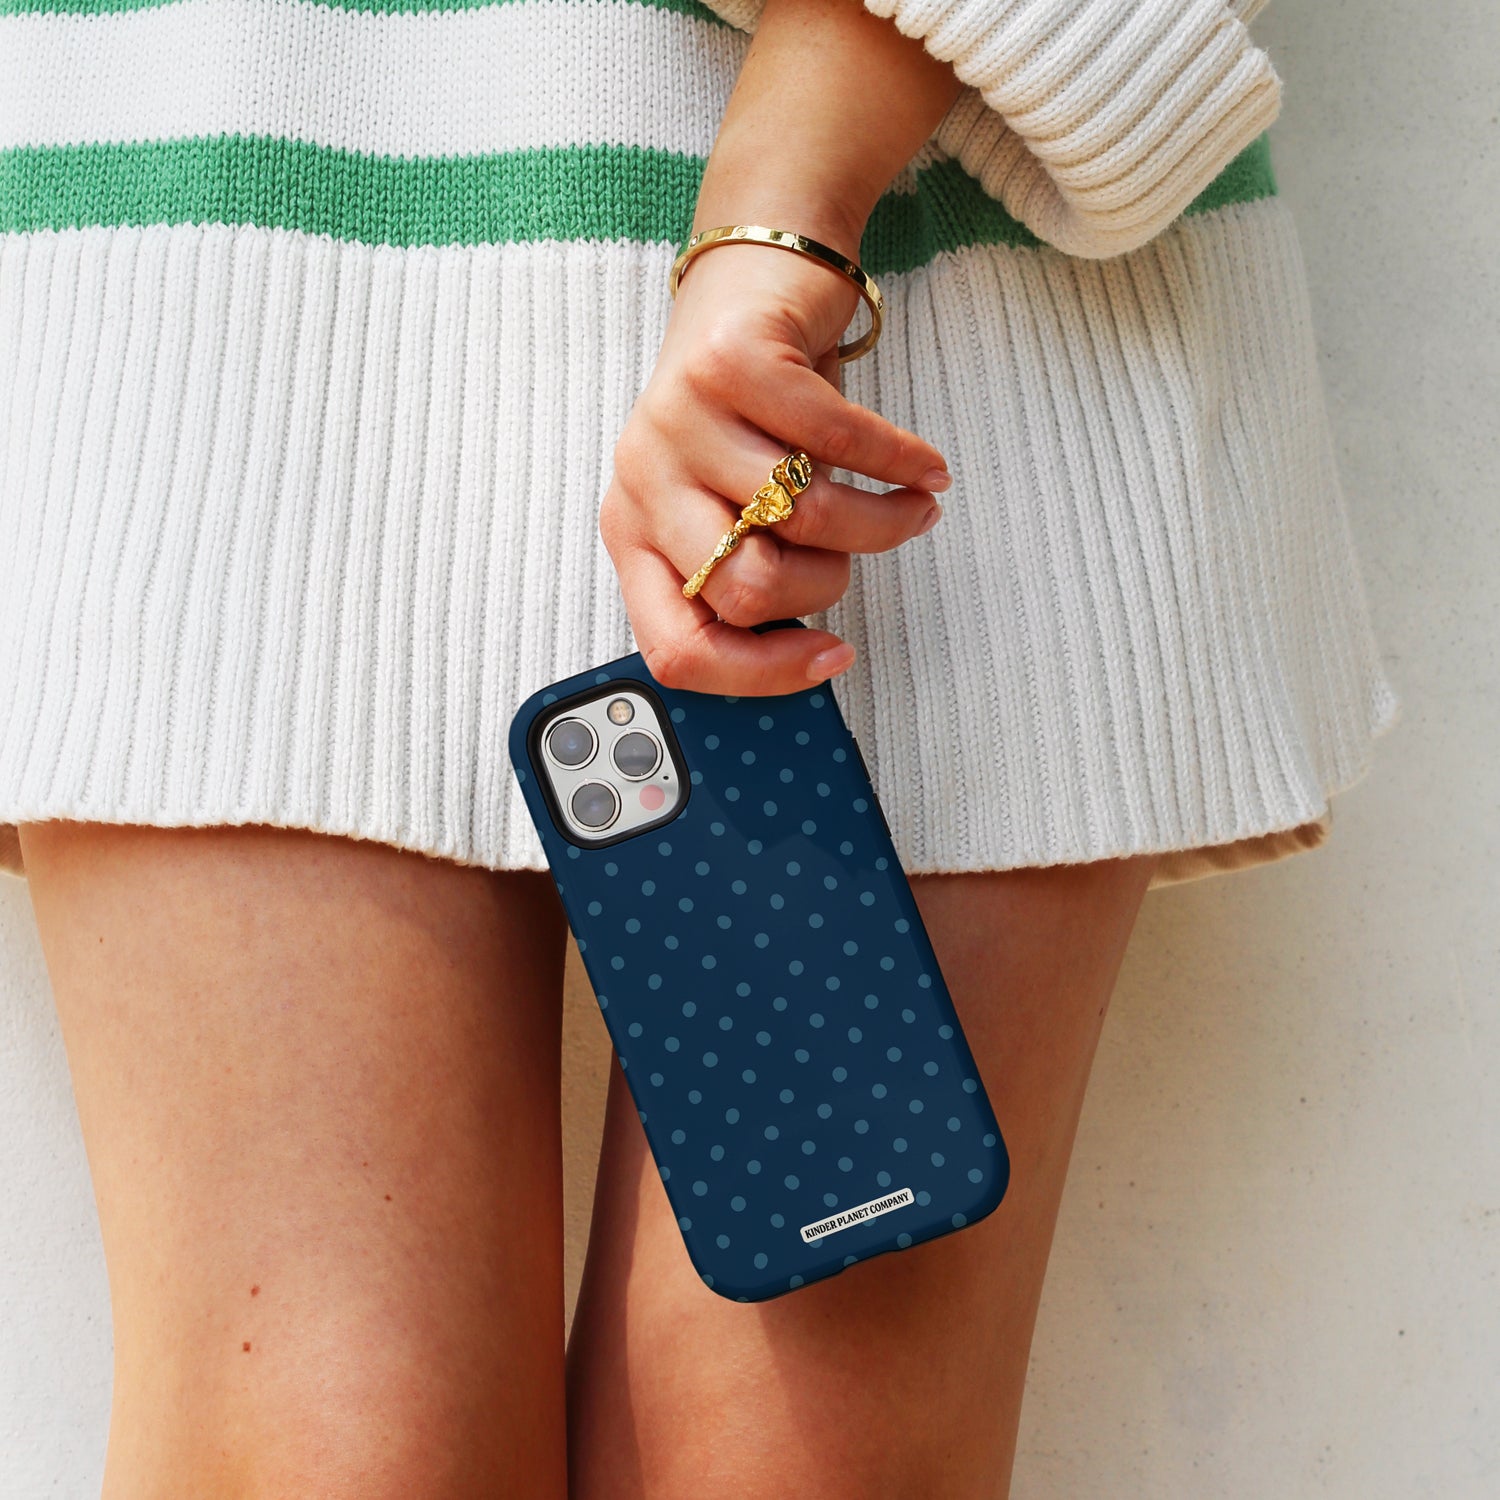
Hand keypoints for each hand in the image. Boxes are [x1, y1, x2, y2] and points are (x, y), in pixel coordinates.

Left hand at [601, 241, 950, 696]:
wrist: (752, 277)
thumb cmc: (754, 416)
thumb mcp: (736, 505)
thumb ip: (750, 574)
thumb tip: (816, 656)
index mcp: (635, 536)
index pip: (679, 648)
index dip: (762, 674)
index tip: (833, 657)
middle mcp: (642, 480)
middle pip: (750, 589)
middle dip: (830, 584)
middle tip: (865, 551)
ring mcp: (679, 416)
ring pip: (803, 517)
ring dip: (881, 522)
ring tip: (913, 509)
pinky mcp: (732, 359)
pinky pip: (838, 440)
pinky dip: (900, 463)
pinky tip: (927, 471)